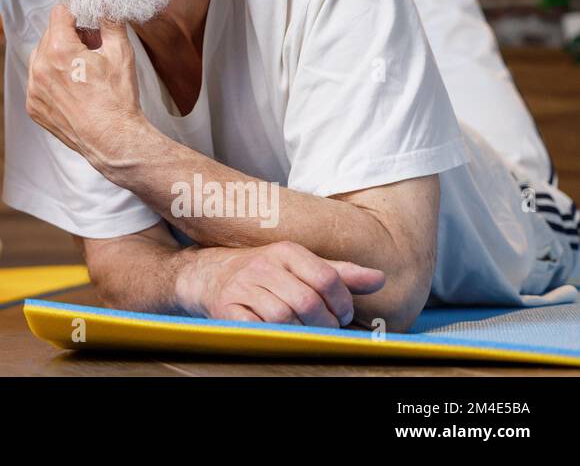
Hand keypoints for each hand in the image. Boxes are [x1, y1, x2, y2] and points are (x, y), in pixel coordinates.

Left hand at [26, 6, 147, 170]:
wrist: (113, 139)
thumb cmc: (118, 98)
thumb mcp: (120, 52)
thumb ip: (110, 21)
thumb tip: (106, 3)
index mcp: (59, 50)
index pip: (59, 13)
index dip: (76, 14)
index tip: (86, 22)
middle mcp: (40, 67)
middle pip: (50, 34)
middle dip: (69, 36)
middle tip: (91, 49)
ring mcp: (34, 89)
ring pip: (40, 56)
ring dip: (57, 56)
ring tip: (81, 70)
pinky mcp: (33, 106)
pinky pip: (37, 81)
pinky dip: (50, 78)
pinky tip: (72, 87)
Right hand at [176, 241, 385, 327]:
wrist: (207, 275)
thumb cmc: (262, 272)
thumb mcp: (299, 265)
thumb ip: (339, 272)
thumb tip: (380, 279)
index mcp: (286, 251)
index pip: (326, 277)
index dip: (342, 302)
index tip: (343, 315)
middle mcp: (263, 265)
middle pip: (308, 301)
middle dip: (325, 323)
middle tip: (327, 329)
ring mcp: (242, 286)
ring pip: (283, 316)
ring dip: (300, 332)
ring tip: (304, 333)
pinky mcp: (225, 307)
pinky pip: (256, 327)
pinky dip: (272, 335)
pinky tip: (279, 334)